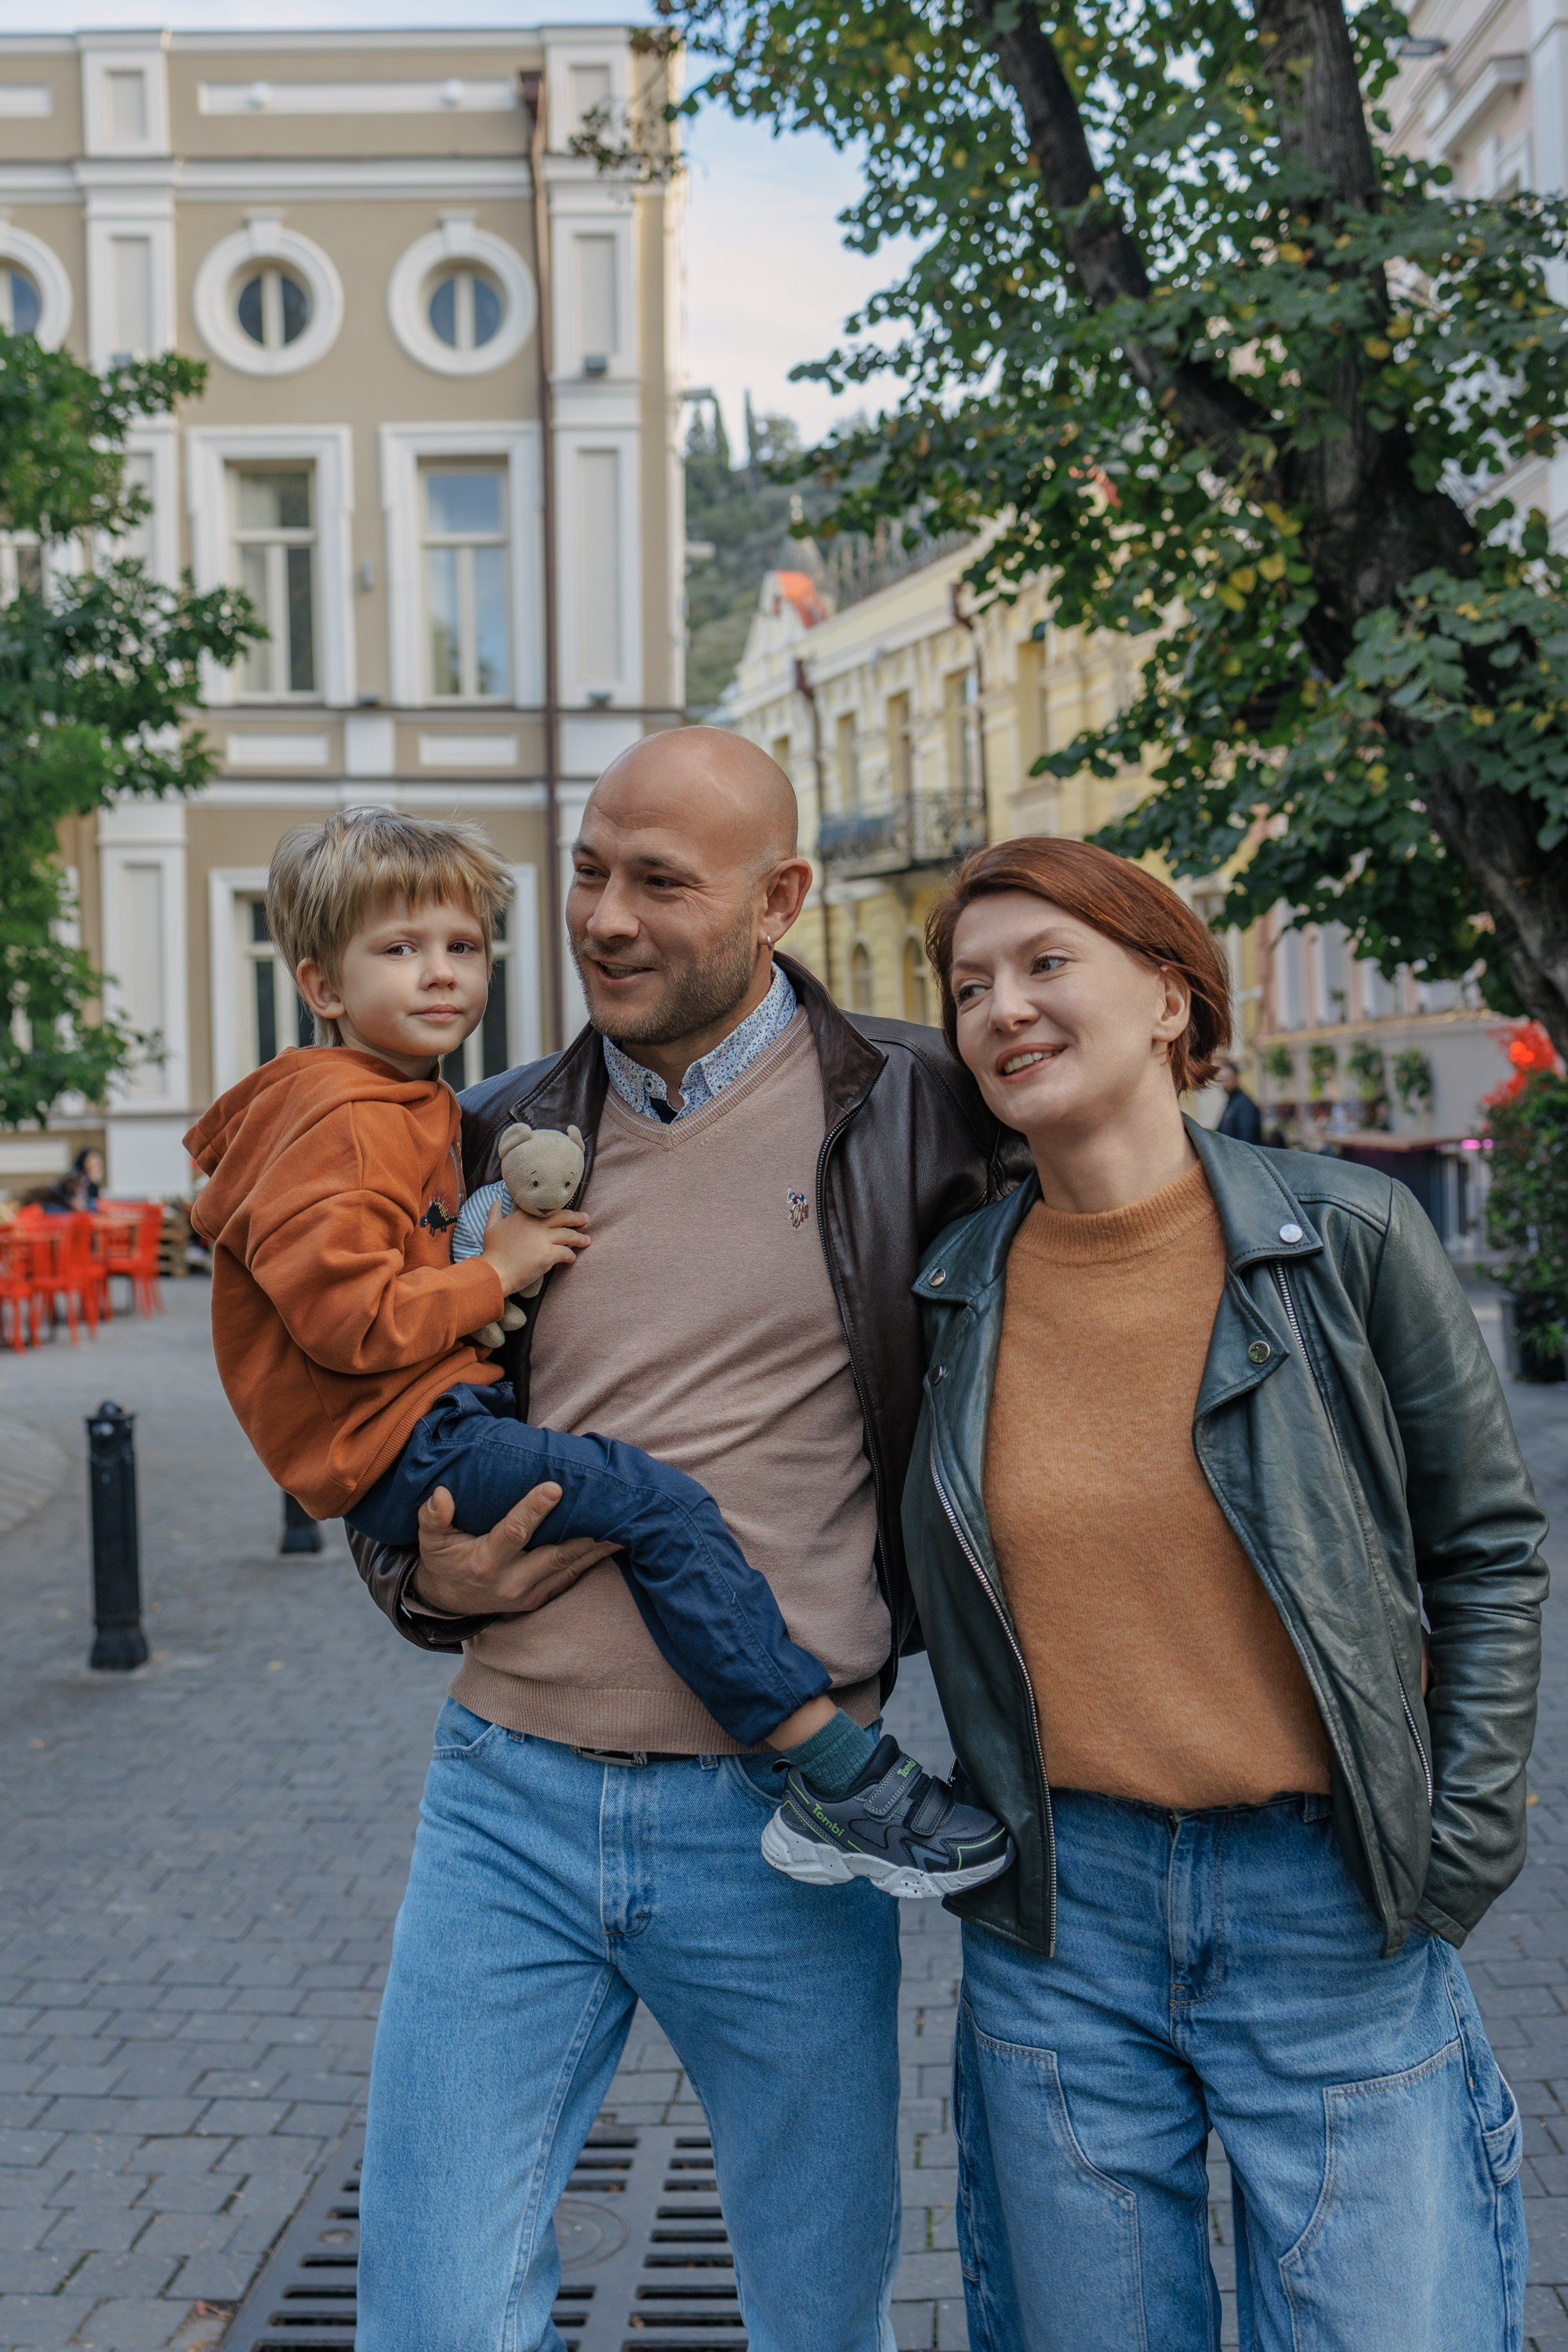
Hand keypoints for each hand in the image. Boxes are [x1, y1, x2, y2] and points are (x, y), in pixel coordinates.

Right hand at [412, 1481, 617, 1615]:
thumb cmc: (443, 1559)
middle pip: (554, 1555)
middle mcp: (510, 1582)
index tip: (554, 1487)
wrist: (447, 1600)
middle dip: (583, 1534)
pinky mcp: (539, 1599)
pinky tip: (613, 1545)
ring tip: (625, 1527)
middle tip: (611, 1510)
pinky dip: (591, 1562)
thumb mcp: (430, 1540)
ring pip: (569, 1569)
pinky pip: (570, 1579)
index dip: (533, 1510)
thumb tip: (440, 1495)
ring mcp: (527, 1594)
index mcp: (485, 1563)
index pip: (513, 1533)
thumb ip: (433, 1518)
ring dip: (597, 1550)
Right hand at [480, 1201, 588, 1297]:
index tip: (566, 1213)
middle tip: (586, 1219)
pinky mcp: (549, 1254)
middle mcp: (536, 1224)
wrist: (495, 1271)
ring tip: (587, 1241)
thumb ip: (495, 1212)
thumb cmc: (492, 1251)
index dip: (559, 1211)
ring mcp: (544, 1239)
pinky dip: (571, 1256)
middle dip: (577, 1218)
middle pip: (563, 1218)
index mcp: (524, 1216)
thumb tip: (497, 1201)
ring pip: (569, 1235)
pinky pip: (566, 1253)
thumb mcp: (491, 1227)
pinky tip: (572, 1258)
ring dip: (580, 1238)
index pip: (547, 1210)